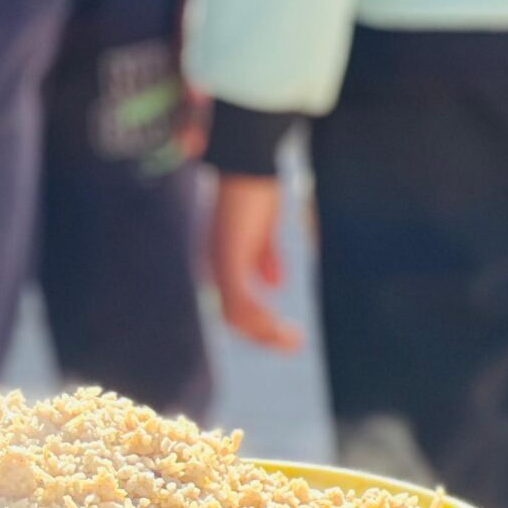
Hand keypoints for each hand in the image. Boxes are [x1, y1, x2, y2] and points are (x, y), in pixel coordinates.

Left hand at [208, 172, 304, 351]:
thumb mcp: (264, 230)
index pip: (233, 304)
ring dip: (265, 332)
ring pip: (235, 315)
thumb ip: (266, 256)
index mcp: (222, 260)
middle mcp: (213, 265)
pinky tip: (279, 326)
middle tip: (294, 345)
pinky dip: (258, 320)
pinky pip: (237, 303)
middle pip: (232, 316)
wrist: (248, 162)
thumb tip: (276, 284)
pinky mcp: (226, 260)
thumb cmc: (255, 189)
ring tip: (293, 340)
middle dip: (264, 334)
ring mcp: (217, 264)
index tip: (286, 333)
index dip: (258, 323)